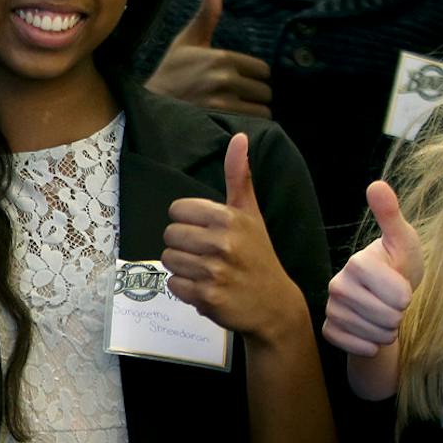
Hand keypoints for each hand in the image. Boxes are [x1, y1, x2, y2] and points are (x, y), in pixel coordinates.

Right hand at [144, 0, 272, 116]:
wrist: (148, 105)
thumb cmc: (171, 73)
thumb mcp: (187, 41)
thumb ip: (207, 12)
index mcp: (221, 57)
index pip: (263, 70)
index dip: (254, 77)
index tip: (240, 82)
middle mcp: (224, 78)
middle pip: (264, 91)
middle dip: (255, 96)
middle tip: (239, 99)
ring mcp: (222, 102)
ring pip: (262, 110)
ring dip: (254, 112)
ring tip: (238, 112)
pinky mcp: (220, 121)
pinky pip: (253, 123)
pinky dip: (249, 126)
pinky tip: (235, 123)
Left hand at [162, 132, 305, 339]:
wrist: (274, 304)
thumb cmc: (258, 255)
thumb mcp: (251, 213)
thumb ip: (239, 176)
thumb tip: (239, 137)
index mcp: (229, 218)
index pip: (177, 210)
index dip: (188, 222)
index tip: (207, 232)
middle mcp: (221, 242)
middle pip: (170, 235)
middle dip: (184, 245)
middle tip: (207, 254)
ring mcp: (214, 271)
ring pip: (169, 259)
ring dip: (183, 268)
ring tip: (207, 271)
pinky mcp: (206, 296)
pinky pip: (173, 285)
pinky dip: (185, 289)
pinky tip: (206, 288)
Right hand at [324, 180, 423, 354]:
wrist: (384, 298)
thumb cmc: (398, 266)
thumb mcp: (403, 241)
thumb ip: (391, 215)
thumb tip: (376, 184)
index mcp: (356, 263)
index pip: (396, 295)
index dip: (407, 296)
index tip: (403, 288)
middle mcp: (337, 285)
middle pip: (387, 317)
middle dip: (399, 316)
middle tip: (394, 305)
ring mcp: (331, 308)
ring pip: (373, 334)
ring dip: (387, 332)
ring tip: (385, 318)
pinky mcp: (329, 329)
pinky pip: (354, 346)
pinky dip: (370, 345)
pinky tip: (371, 334)